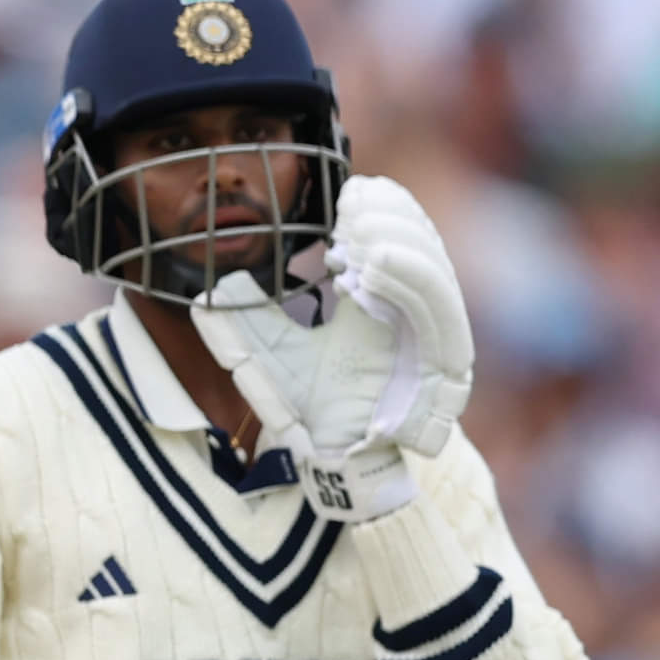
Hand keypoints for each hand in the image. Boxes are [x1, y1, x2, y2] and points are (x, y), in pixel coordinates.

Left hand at [191, 179, 471, 525]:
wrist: (336, 464)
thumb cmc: (312, 412)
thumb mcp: (269, 358)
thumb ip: (245, 324)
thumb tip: (214, 289)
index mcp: (382, 306)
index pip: (395, 244)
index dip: (381, 213)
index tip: (348, 195)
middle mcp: (415, 316)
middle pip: (421, 246)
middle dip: (393, 215)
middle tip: (357, 199)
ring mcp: (435, 338)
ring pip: (432, 270)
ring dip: (400, 237)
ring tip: (361, 222)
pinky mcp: (445, 362)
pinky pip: (436, 308)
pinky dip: (411, 276)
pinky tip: (376, 258)